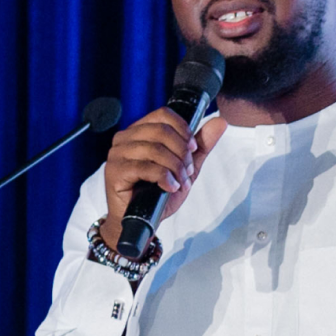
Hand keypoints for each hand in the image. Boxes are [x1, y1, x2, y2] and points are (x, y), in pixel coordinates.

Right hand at [101, 107, 226, 251]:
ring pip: (155, 149)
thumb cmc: (159, 191)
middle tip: (188, 171)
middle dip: (182, 152)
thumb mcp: (185, 165)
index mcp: (139, 130)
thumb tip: (221, 122)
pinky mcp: (114, 171)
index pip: (164, 114)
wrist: (142, 220)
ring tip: (181, 182)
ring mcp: (117, 154)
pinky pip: (145, 167)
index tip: (193, 149)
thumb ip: (202, 144)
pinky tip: (170, 187)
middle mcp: (125, 138)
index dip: (183, 129)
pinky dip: (164, 178)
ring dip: (175, 167)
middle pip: (161, 131)